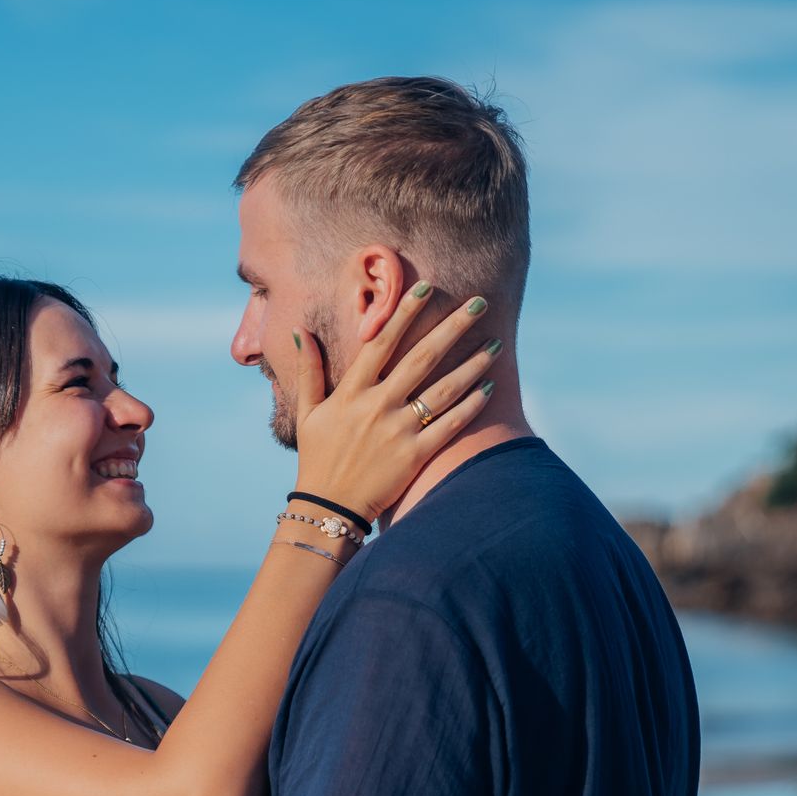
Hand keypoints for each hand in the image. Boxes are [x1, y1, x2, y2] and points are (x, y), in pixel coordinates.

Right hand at [289, 285, 497, 524]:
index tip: (427, 286)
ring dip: (473, 364)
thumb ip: (309, 371)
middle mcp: (377, 406)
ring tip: (495, 344)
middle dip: (453, 327)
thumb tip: (301, 331)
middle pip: (422, 357)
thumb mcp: (307, 413)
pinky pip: (449, 425)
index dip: (405, 312)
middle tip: (479, 302)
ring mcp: (398, 431)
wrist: (328, 508)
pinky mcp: (414, 456)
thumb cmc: (318, 458)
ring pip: (444, 390)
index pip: (382, 342)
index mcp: (352, 392)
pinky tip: (489, 387)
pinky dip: (471, 406)